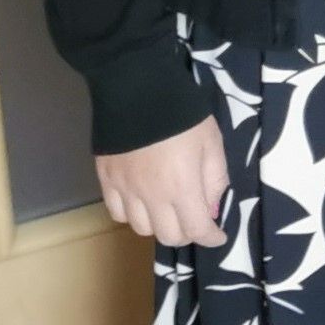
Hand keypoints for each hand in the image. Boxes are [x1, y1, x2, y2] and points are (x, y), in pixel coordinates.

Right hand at [95, 112, 229, 245]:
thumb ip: (215, 180)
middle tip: (194, 218)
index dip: (211, 237)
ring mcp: (125, 189)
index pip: (196, 229)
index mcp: (182, 186)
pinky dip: (132, 214)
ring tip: (167, 208)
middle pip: (168, 236)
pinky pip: (117, 213)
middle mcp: (151, 195)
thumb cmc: (182, 112)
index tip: (218, 235)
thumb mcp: (212, 142)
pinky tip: (141, 200)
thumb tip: (211, 210)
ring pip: (141, 229)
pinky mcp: (106, 179)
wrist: (137, 86)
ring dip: (159, 225)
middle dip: (187, 233)